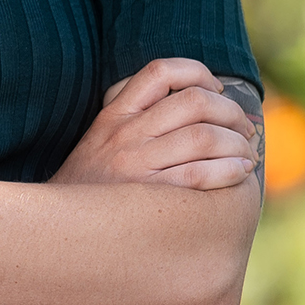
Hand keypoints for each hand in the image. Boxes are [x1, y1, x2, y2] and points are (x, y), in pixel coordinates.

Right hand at [53, 57, 256, 190]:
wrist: (57, 232)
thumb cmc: (87, 189)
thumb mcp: (98, 140)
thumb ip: (130, 118)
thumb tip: (181, 103)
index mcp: (114, 115)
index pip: (160, 72)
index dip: (197, 73)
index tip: (215, 89)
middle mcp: (125, 134)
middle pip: (194, 101)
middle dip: (230, 111)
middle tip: (244, 128)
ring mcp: (136, 164)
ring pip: (203, 136)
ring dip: (236, 142)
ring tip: (247, 154)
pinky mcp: (148, 196)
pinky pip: (199, 174)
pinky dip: (230, 169)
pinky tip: (240, 173)